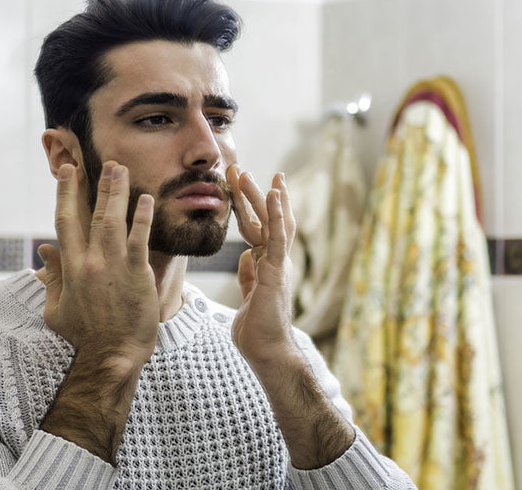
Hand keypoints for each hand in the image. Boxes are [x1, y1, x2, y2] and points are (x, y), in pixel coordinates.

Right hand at [38, 161, 158, 364]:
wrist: (112, 355)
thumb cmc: (85, 335)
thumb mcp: (57, 308)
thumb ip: (53, 276)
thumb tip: (43, 251)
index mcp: (71, 268)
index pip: (65, 222)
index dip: (66, 194)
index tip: (68, 172)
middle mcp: (91, 262)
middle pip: (90, 214)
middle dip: (95, 185)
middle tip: (102, 162)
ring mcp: (115, 267)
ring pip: (114, 221)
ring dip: (117, 192)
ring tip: (121, 169)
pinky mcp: (137, 274)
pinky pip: (140, 239)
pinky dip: (142, 218)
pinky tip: (146, 200)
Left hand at [226, 166, 297, 364]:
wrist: (267, 352)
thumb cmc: (257, 331)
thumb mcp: (249, 296)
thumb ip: (249, 276)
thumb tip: (246, 258)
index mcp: (268, 266)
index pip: (258, 229)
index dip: (249, 208)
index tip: (241, 187)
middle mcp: (277, 261)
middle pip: (266, 220)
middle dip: (254, 194)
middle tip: (242, 169)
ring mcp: (279, 264)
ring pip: (273, 222)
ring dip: (263, 197)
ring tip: (254, 174)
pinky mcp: (278, 269)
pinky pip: (277, 236)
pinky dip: (276, 213)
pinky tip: (274, 193)